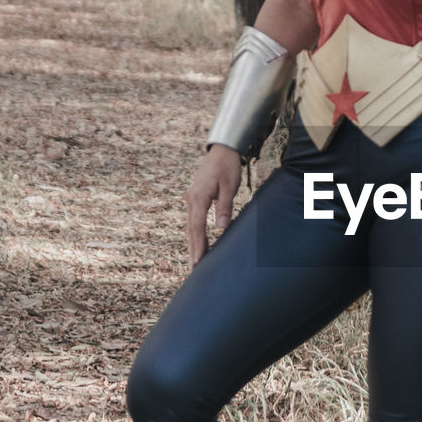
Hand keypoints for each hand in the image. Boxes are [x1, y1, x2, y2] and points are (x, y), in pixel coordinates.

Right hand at [184, 144, 241, 265]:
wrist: (222, 151)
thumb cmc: (227, 167)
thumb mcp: (230, 186)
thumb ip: (225, 206)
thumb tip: (221, 227)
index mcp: (198, 197)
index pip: (197, 226)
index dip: (198, 245)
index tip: (199, 261)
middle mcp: (191, 199)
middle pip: (191, 230)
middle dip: (193, 250)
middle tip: (194, 269)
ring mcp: (191, 199)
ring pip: (191, 226)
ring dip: (194, 244)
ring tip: (196, 263)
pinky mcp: (195, 199)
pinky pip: (194, 221)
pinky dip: (196, 234)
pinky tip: (199, 245)